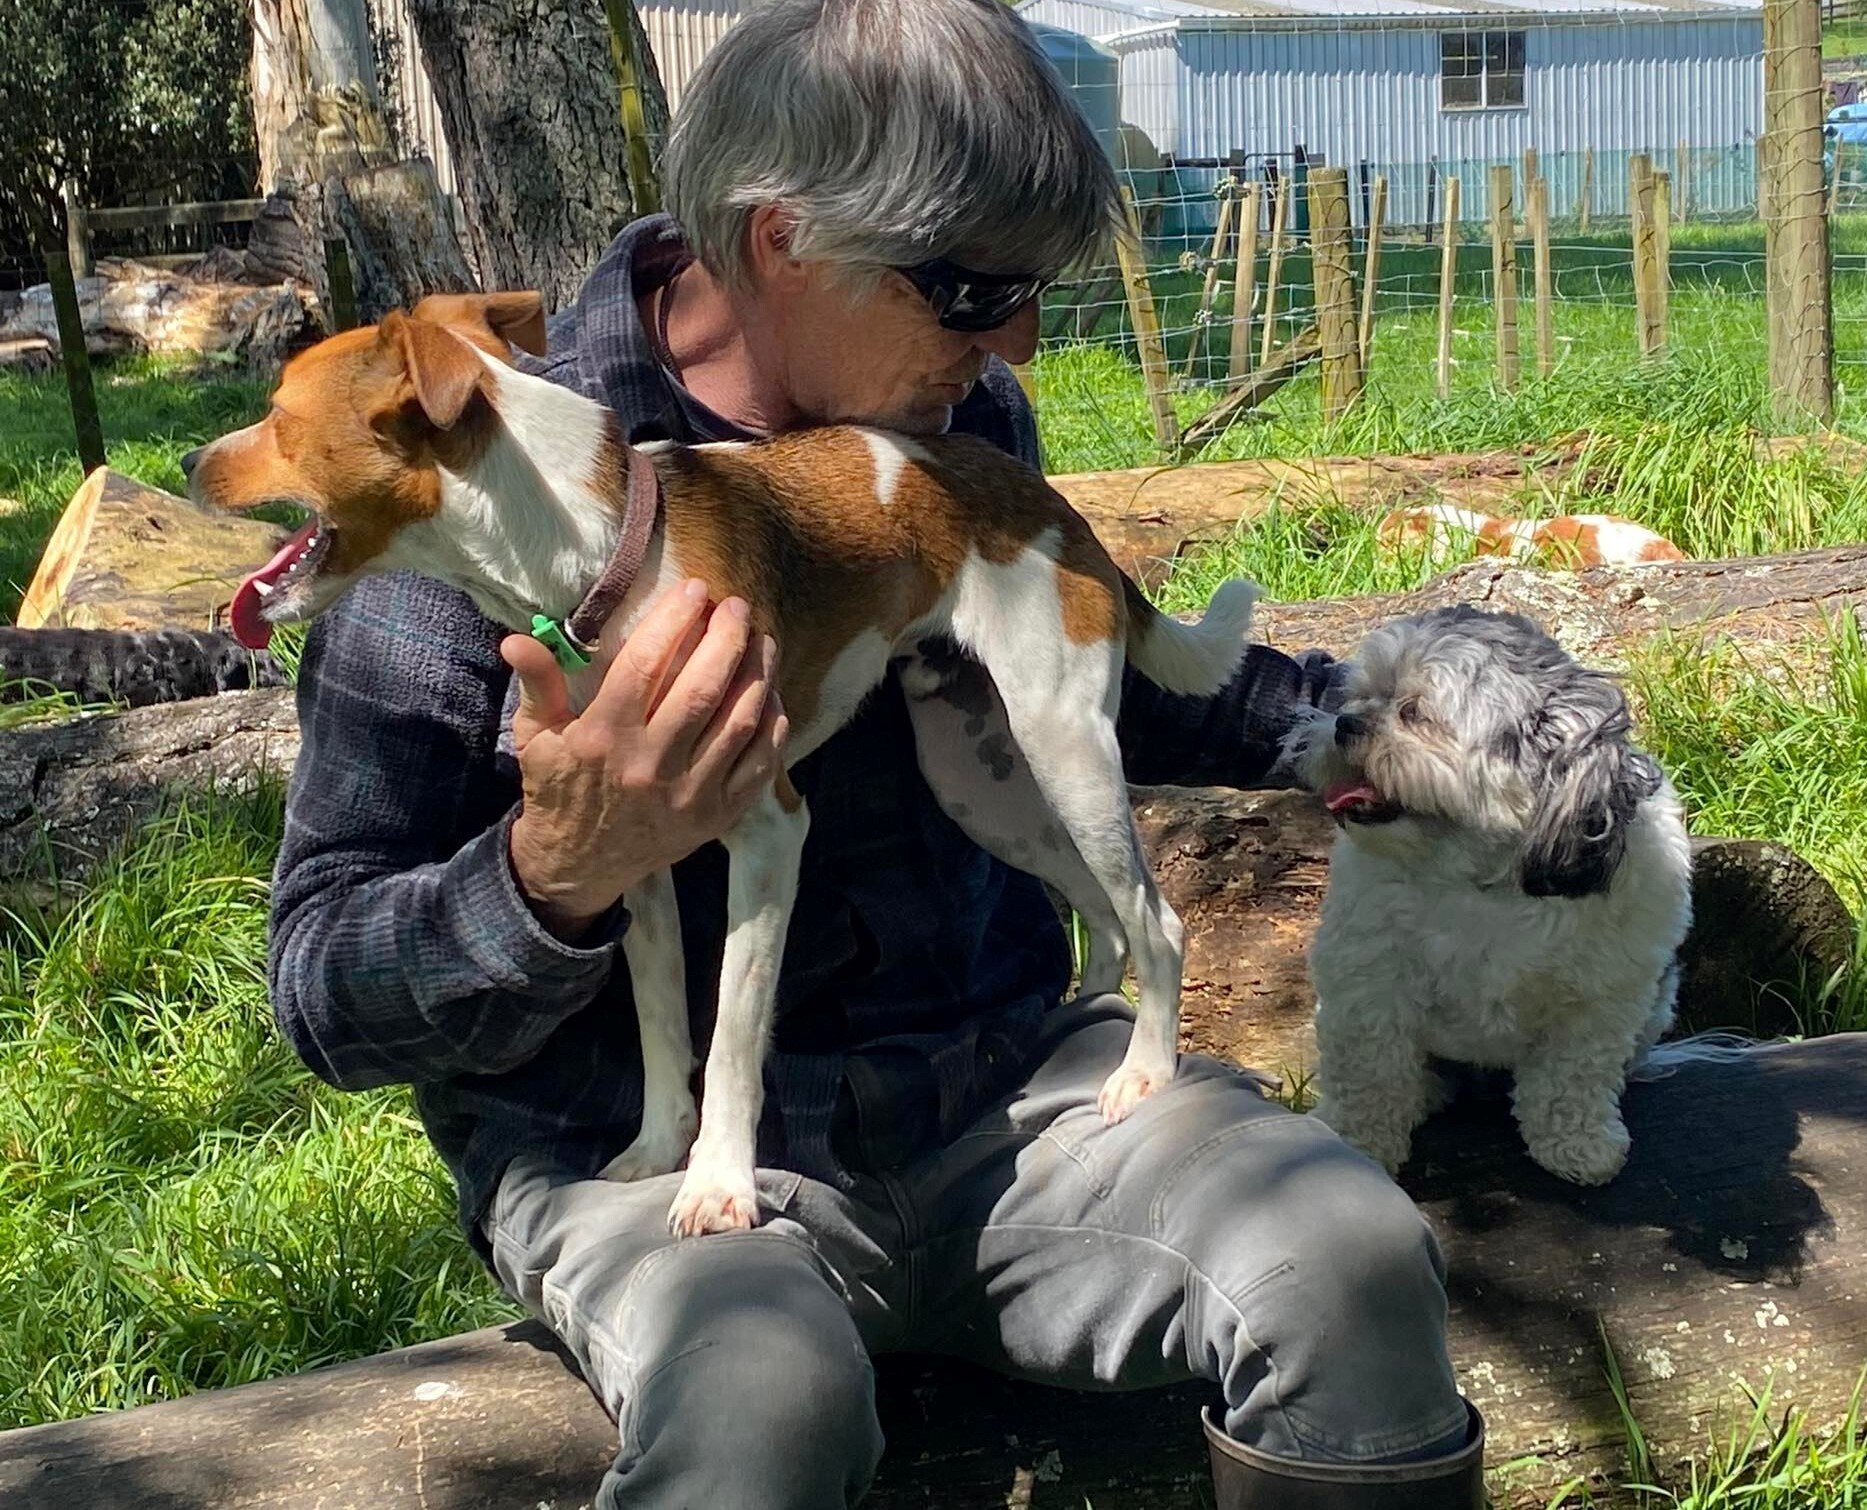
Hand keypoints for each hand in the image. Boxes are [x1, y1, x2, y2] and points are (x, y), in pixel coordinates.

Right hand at [501, 579, 786, 940]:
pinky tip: (771, 694)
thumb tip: (516, 639)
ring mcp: (690, 794)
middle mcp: (650, 765)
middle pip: (702, 690)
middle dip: (727, 638)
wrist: (578, 865)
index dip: (673, 621)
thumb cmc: (559, 789)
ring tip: (762, 640)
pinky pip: (759, 765)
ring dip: (759, 674)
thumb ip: (537, 684)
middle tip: (737, 606)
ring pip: (739, 722)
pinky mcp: (717, 816)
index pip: (644, 665)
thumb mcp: (537, 737)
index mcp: (604, 738)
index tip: (694, 589)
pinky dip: (772, 725)